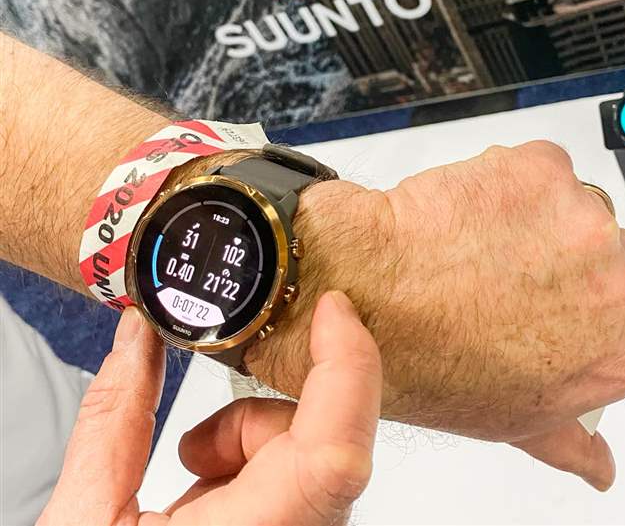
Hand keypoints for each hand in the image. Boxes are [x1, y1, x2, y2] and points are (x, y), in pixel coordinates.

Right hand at [40, 292, 380, 525]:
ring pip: (314, 457)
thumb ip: (116, 416)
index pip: (336, 452)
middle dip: (258, 420)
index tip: (334, 309)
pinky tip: (208, 500)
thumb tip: (138, 333)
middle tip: (191, 453)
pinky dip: (258, 467)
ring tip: (189, 483)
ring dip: (252, 445)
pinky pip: (308, 480)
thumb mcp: (85, 524)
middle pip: (321, 442)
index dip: (350, 367)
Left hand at [256, 142, 624, 490]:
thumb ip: (571, 439)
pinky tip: (473, 214)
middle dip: (575, 260)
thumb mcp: (510, 417)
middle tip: (518, 278)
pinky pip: (541, 167)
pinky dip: (509, 180)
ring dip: (538, 216)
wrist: (365, 288)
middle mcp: (611, 284)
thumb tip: (597, 465)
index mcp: (617, 352)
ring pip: (576, 205)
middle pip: (622, 254)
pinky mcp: (540, 168)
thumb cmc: (425, 356)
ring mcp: (578, 220)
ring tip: (485, 247)